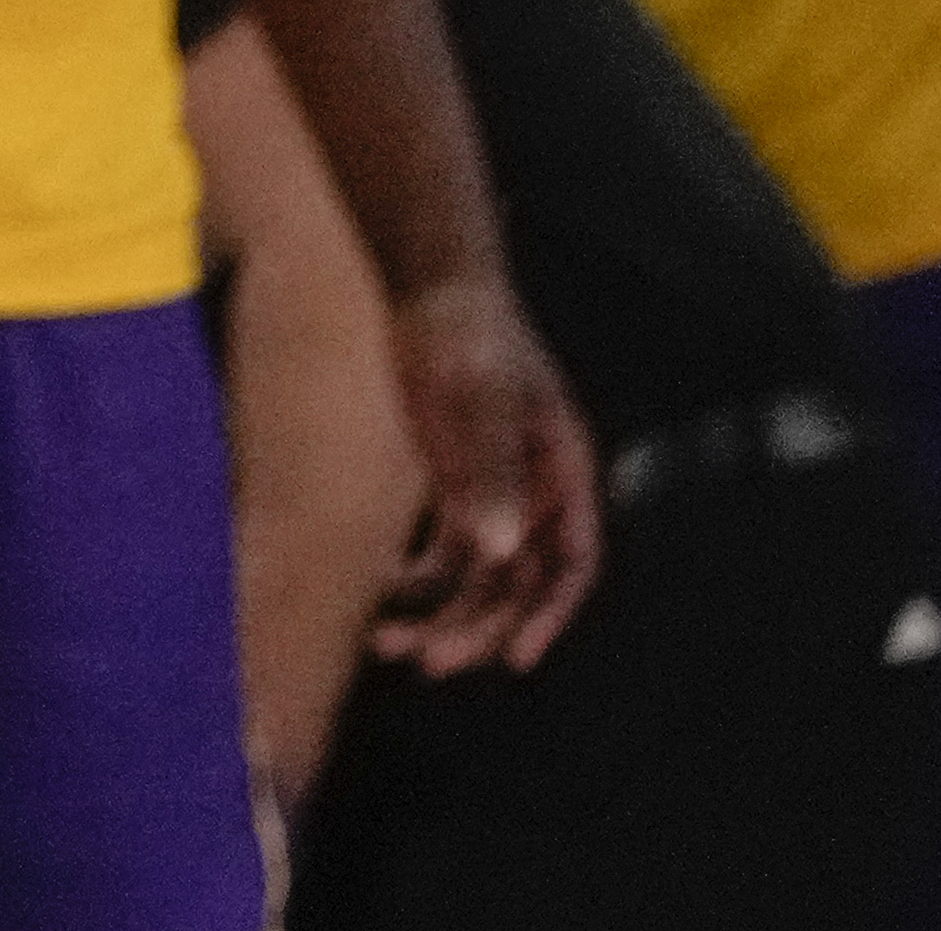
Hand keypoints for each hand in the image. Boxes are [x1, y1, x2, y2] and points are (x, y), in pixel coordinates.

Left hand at [369, 271, 598, 673]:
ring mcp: (495, 495)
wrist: (428, 289)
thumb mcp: (479, 395)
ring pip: (477, 579)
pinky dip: (416, 582)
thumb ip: (489, 471)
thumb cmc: (466, 333)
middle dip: (478, 627)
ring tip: (388, 644)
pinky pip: (444, 556)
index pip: (570, 563)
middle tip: (430, 662)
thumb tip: (499, 551)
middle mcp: (535, 495)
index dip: (549, 615)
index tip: (517, 657)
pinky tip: (382, 599)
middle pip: (517, 584)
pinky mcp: (455, 488)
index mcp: (562, 475)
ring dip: (441, 615)